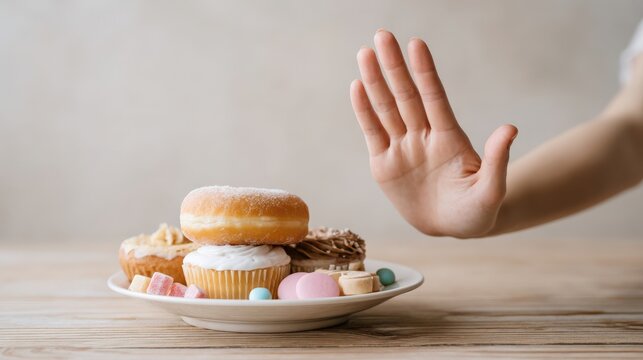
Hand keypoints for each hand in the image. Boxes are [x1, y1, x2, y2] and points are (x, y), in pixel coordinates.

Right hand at [350, 30, 516, 237]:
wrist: (450, 228)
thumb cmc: (476, 211)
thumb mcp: (491, 191)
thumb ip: (496, 160)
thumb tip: (510, 128)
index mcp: (449, 138)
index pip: (434, 98)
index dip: (426, 72)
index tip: (416, 44)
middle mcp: (423, 136)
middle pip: (405, 96)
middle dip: (394, 66)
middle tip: (383, 35)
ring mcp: (402, 148)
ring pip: (386, 109)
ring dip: (375, 81)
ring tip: (365, 53)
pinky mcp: (384, 165)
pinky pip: (372, 133)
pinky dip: (364, 111)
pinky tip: (357, 87)